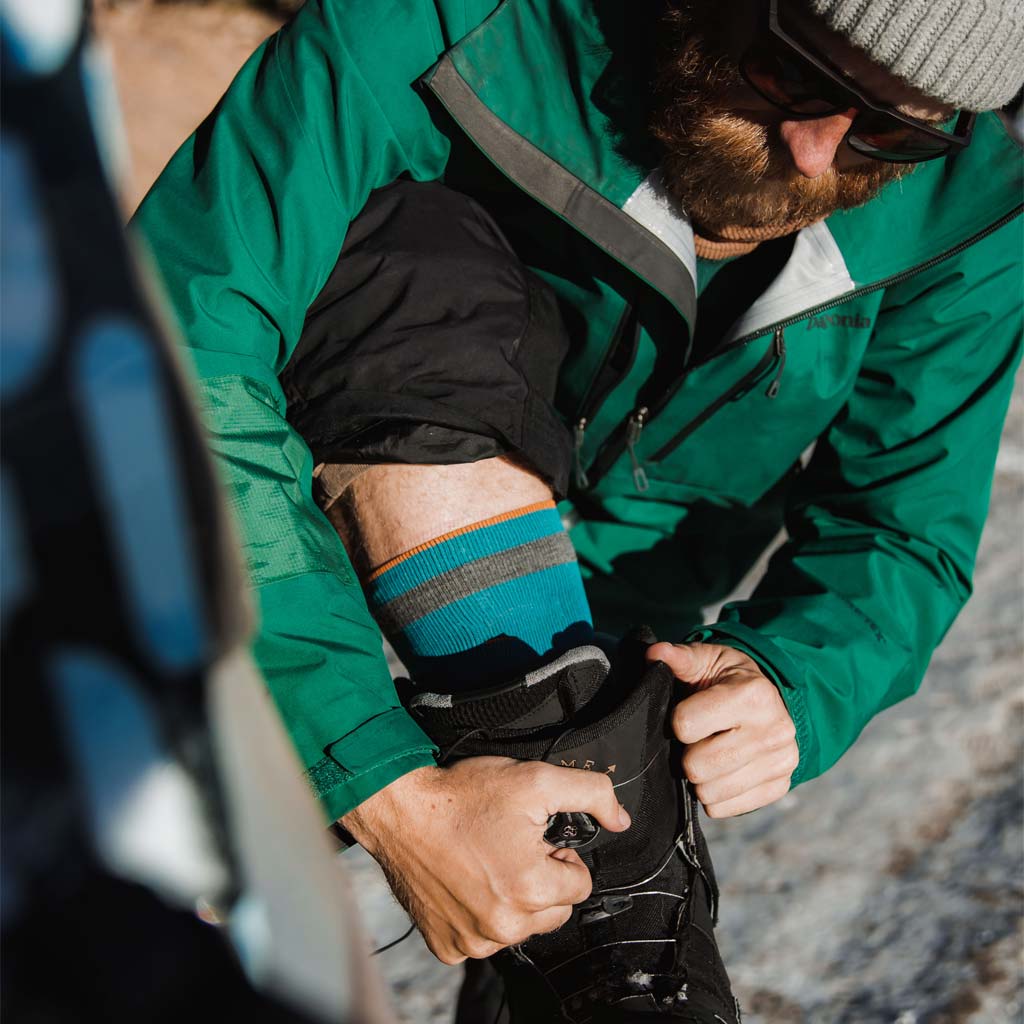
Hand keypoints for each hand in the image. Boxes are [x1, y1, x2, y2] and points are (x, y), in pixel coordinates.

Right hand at [341, 757, 629, 963]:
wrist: (400, 811)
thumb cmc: (462, 796)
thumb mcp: (535, 778)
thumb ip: (589, 794)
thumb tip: (620, 818)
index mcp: (532, 888)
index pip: (579, 884)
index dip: (560, 856)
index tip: (536, 839)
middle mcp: (505, 925)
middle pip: (554, 912)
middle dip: (542, 881)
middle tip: (512, 847)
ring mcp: (474, 941)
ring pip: (520, 928)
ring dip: (512, 900)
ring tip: (487, 861)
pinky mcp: (448, 946)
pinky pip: (482, 940)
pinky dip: (479, 916)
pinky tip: (466, 883)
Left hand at [647, 641, 798, 817]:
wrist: (772, 700)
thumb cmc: (729, 680)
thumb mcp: (707, 660)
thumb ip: (680, 658)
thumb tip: (654, 654)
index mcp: (752, 695)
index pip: (685, 725)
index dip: (678, 721)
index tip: (687, 714)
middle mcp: (774, 730)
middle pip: (697, 766)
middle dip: (687, 754)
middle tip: (697, 740)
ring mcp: (781, 761)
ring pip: (709, 792)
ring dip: (700, 778)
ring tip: (709, 753)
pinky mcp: (781, 786)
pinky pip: (725, 809)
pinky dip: (716, 795)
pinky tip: (723, 771)